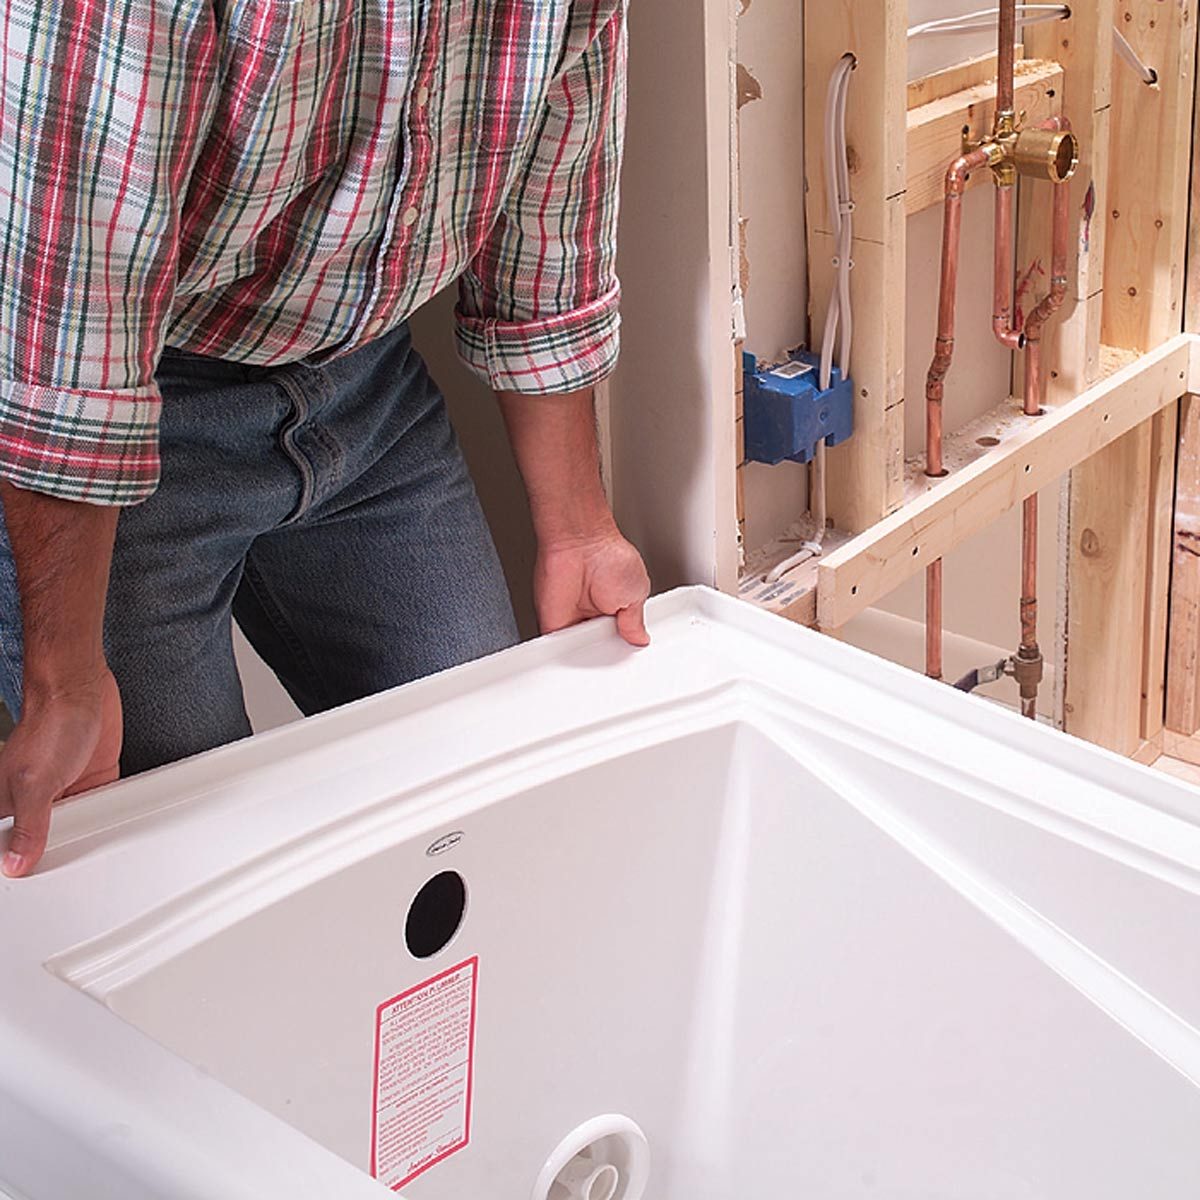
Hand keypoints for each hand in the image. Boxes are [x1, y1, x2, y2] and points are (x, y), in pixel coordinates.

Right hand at [0, 667, 121, 877]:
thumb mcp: (35, 784)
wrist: (82, 692)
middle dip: (58, 852)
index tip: (30, 878)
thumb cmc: (49, 725)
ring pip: (77, 828)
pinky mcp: (94, 783)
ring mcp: (67, 792)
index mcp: (9, 803)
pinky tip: (113, 827)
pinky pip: (102, 809)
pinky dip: (109, 817)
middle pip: (45, 841)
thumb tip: (16, 861)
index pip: (11, 845)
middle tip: (70, 872)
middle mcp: (36, 801)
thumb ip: (29, 826)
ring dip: (86, 835)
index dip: (19, 861)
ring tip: (94, 851)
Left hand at [535, 525, 650, 646]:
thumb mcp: (637, 594)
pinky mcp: (554, 624)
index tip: (629, 651)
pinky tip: (579, 653)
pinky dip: (565, 656)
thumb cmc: (609, 556)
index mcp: (615, 607)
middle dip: (608, 656)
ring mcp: (573, 620)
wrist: (580, 546)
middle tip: (614, 652)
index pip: (620, 637)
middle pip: (600, 649)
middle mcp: (593, 614)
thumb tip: (639, 638)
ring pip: (580, 653)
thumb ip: (635, 623)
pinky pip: (558, 649)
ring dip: (589, 658)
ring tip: (599, 647)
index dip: (625, 647)